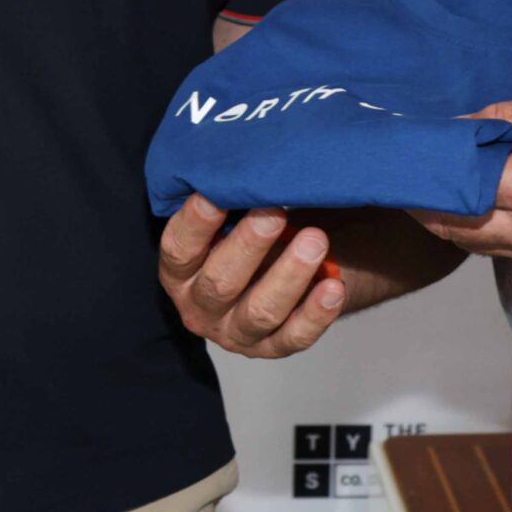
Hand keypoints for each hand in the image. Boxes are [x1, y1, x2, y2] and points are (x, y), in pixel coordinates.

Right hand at [158, 195, 347, 357]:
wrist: (293, 262)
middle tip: (274, 213)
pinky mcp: (275, 347)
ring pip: (260, 311)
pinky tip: (332, 287)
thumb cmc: (257, 231)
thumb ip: (230, 200)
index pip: (179, 250)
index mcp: (181, 272)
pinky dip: (316, 313)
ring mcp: (238, 332)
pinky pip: (296, 335)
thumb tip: (241, 165)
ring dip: (288, 275)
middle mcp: (202, 307)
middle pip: (220, 283)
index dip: (195, 223)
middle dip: (248, 246)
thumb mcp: (233, 215)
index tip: (215, 195)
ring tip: (315, 241)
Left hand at [409, 83, 511, 268]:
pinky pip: (500, 248)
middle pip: (453, 226)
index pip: (457, 186)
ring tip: (429, 177)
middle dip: (422, 198)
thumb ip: (506, 118)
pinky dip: (477, 225)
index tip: (403, 145)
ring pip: (472, 243)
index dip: (425, 166)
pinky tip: (471, 195)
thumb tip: (454, 128)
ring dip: (445, 215)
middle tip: (405, 163)